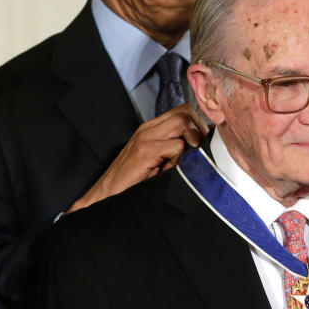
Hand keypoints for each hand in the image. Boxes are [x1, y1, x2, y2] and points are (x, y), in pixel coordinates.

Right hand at [69, 104, 208, 211]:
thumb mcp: (159, 162)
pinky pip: (176, 146)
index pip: (184, 111)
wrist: (105, 197)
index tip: (203, 144)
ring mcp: (145, 137)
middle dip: (200, 130)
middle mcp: (148, 128)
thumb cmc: (132, 184)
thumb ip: (176, 150)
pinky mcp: (144, 151)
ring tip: (182, 161)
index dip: (199, 125)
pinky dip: (180, 159)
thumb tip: (203, 147)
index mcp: (152, 129)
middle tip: (198, 152)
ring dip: (191, 142)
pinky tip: (168, 171)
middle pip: (186, 111)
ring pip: (183, 122)